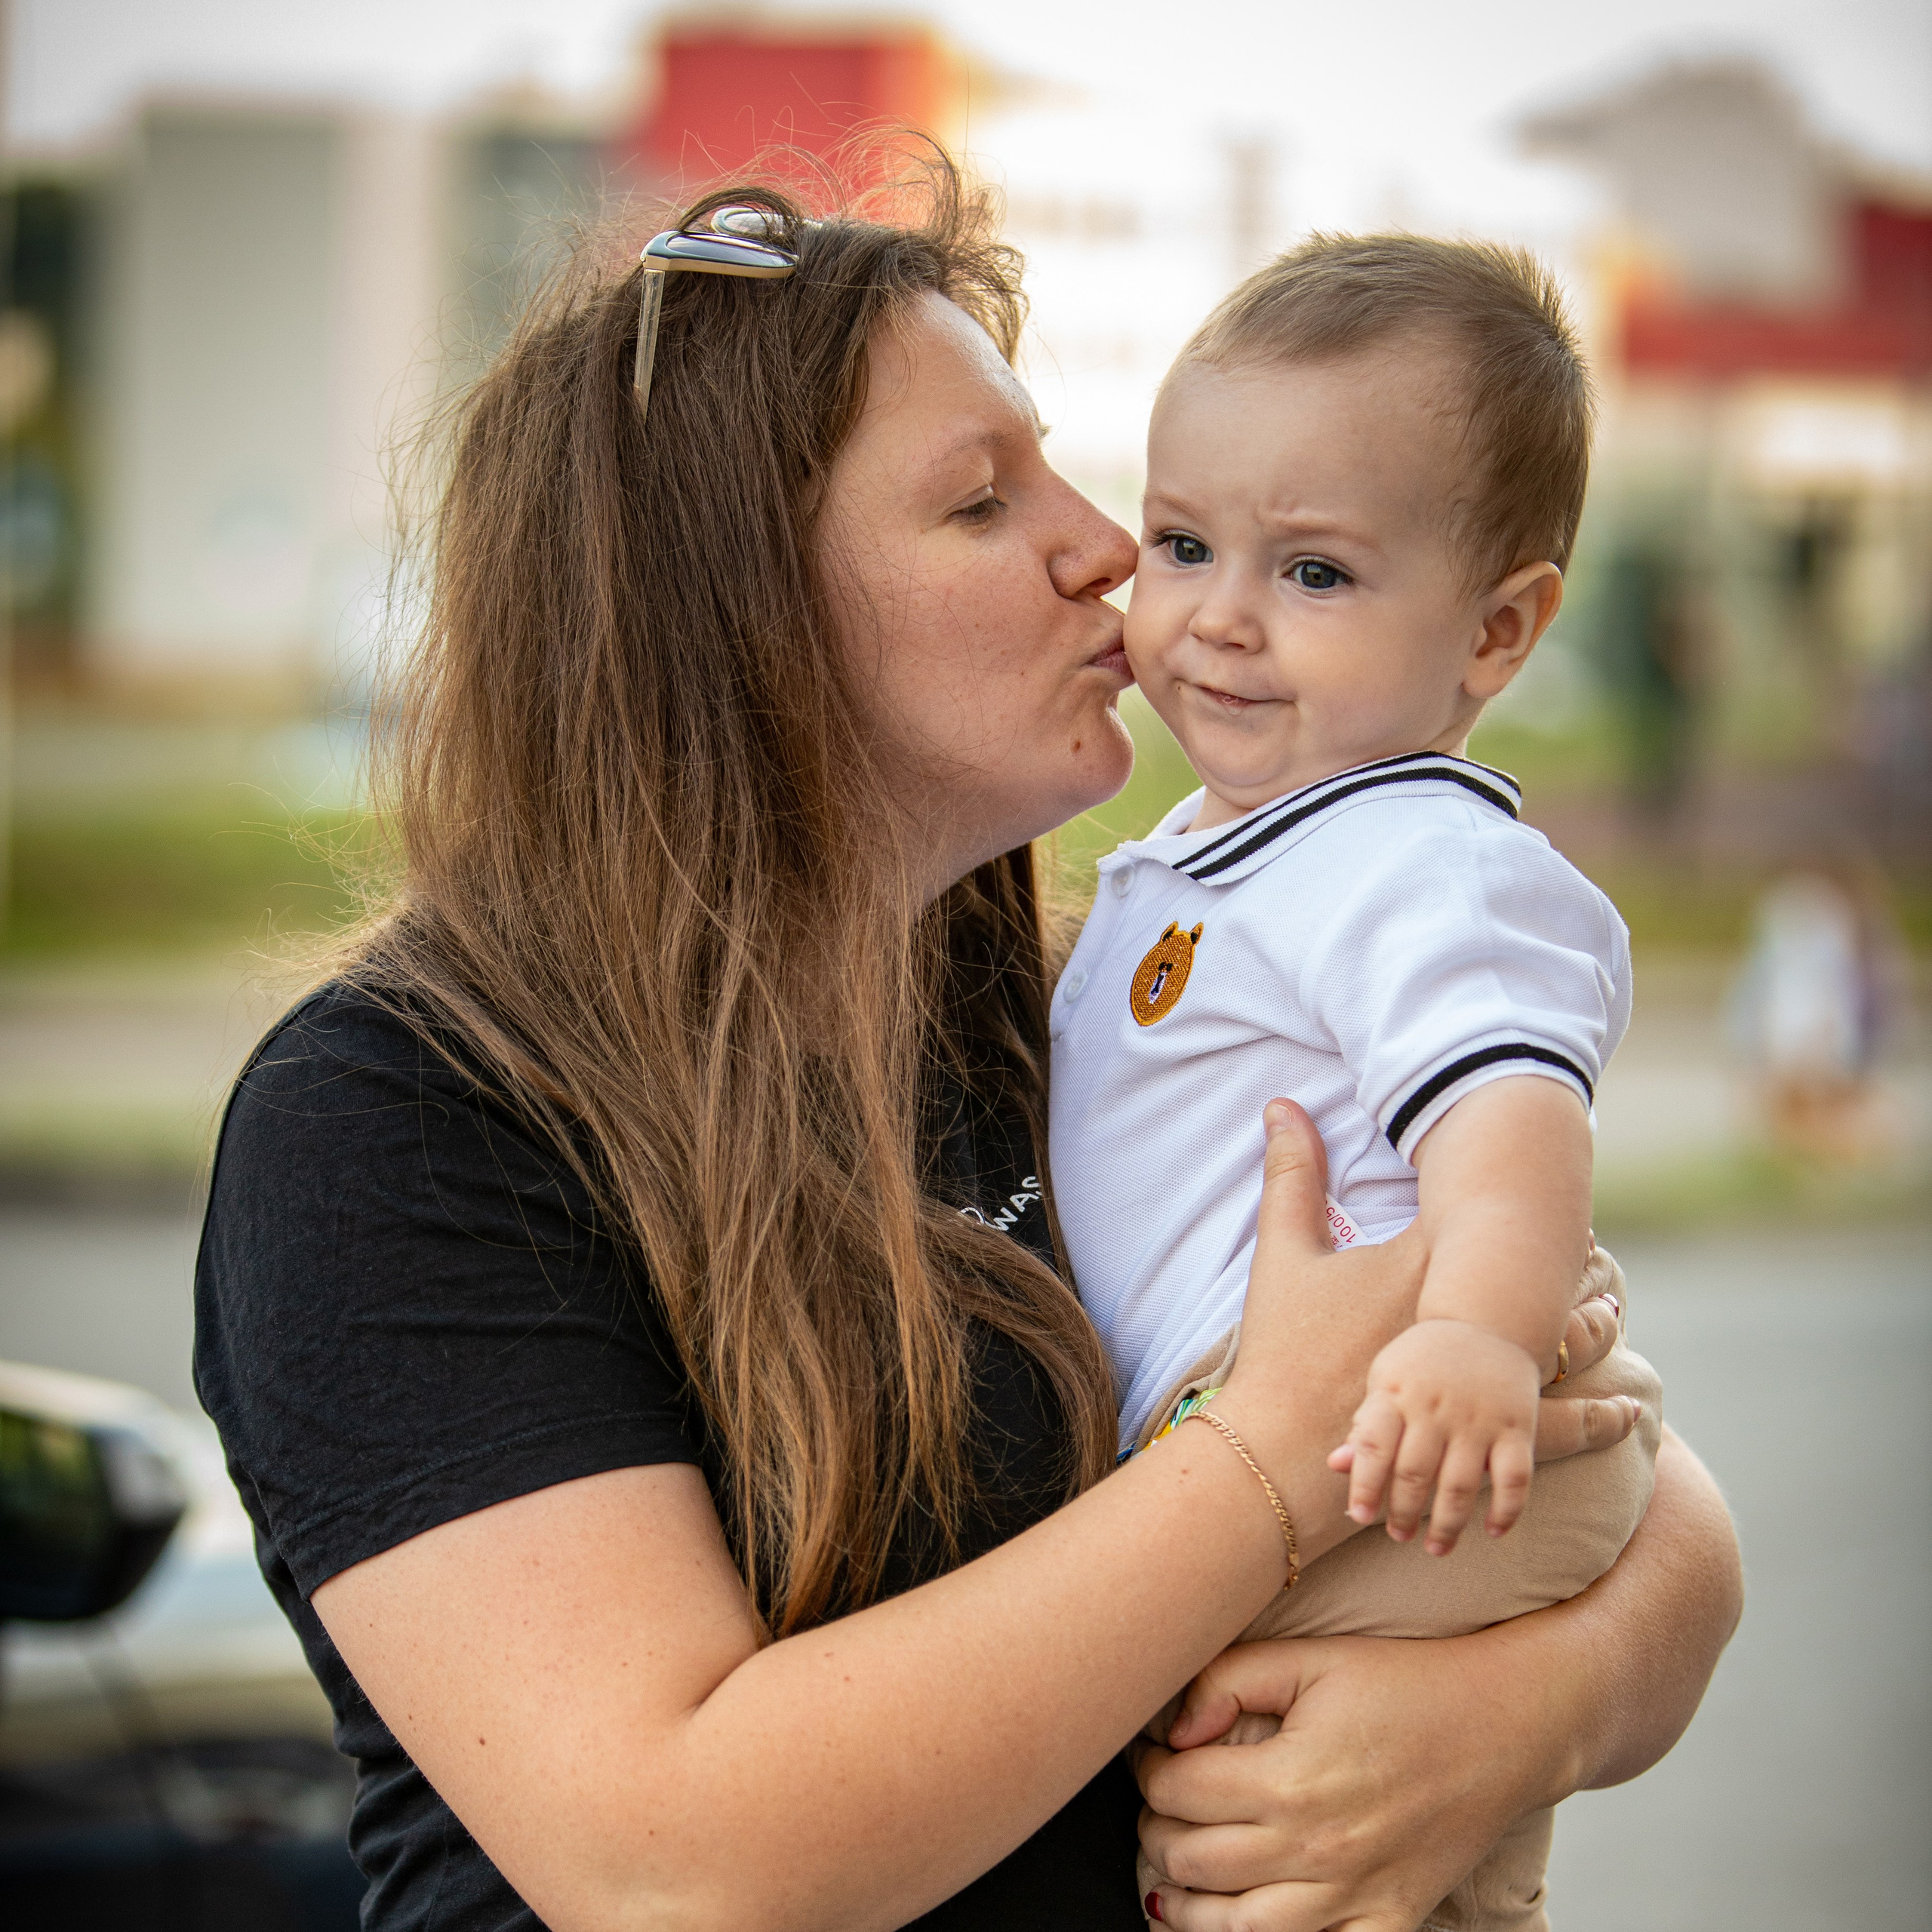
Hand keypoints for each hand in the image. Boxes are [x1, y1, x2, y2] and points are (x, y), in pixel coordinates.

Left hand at [1133, 1632, 1558, 1931]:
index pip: (1175, 1790)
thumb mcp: (1311, 1658)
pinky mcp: (1385, 1923)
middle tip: (1160, 1804)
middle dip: (1155, 1830)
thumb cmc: (1408, 1686)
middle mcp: (1316, 1849)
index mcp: (1291, 1779)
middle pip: (1189, 1861)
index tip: (1149, 1755)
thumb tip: (1170, 1730)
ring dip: (1186, 1901)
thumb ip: (1228, 1680)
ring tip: (1177, 1868)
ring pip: (1230, 1930)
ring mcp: (1351, 1897)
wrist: (1506, 1725)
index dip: (1145, 1769)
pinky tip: (1236, 1918)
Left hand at [1328, 1319, 1540, 1554]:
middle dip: (1403, 1513)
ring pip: (1461, 1485)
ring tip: (1435, 1548)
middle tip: (1398, 1536)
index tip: (1358, 1516)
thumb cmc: (1423, 1361)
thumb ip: (1366, 1424)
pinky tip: (1493, 1532)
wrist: (1487, 1321)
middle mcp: (1436, 1407)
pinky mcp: (1517, 1426)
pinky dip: (1506, 1510)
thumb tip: (1336, 1465)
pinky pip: (1515, 1478)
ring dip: (1447, 1525)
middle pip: (1415, 1473)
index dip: (1364, 1485)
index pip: (1373, 1445)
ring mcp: (1478, 1418)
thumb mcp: (1387, 1379)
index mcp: (1396, 1392)